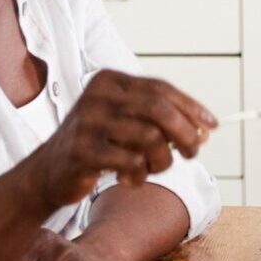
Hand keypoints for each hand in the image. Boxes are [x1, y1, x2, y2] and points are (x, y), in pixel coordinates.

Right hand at [19, 70, 214, 210]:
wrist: (48, 172)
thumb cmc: (97, 145)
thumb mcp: (125, 121)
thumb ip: (159, 119)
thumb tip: (205, 129)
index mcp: (110, 81)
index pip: (161, 88)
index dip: (191, 107)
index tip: (212, 127)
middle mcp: (97, 96)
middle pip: (159, 110)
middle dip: (185, 133)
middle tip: (192, 153)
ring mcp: (87, 122)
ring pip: (151, 138)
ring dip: (162, 161)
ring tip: (152, 169)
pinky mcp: (82, 151)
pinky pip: (132, 162)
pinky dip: (140, 175)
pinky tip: (131, 179)